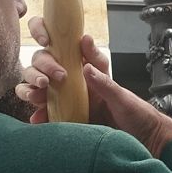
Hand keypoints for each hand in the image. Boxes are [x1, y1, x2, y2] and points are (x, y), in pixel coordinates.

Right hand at [18, 21, 171, 154]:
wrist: (142, 141)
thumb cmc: (136, 114)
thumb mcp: (122, 96)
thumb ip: (104, 81)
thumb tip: (85, 66)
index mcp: (84, 66)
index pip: (60, 41)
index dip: (44, 31)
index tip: (46, 38)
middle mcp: (71, 78)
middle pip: (41, 62)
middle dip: (40, 66)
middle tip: (48, 80)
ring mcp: (63, 98)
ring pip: (34, 85)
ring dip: (29, 88)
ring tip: (38, 96)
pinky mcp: (62, 118)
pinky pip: (40, 113)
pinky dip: (36, 114)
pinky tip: (38, 119)